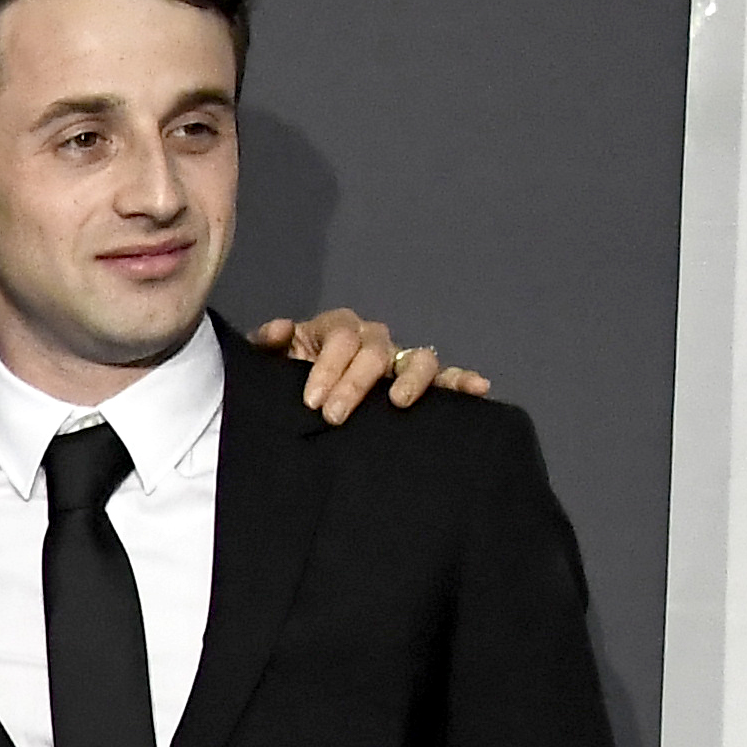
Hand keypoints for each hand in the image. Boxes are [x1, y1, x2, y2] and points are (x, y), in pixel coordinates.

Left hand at [253, 309, 492, 425]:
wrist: (294, 404)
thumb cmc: (282, 378)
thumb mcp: (267, 363)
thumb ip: (267, 345)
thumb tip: (280, 330)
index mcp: (336, 330)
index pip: (341, 339)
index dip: (328, 367)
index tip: (312, 401)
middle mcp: (371, 340)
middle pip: (375, 351)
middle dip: (356, 382)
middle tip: (335, 416)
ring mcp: (396, 360)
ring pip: (417, 358)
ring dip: (411, 379)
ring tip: (400, 402)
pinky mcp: (415, 383)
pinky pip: (444, 378)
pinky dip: (461, 380)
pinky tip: (479, 388)